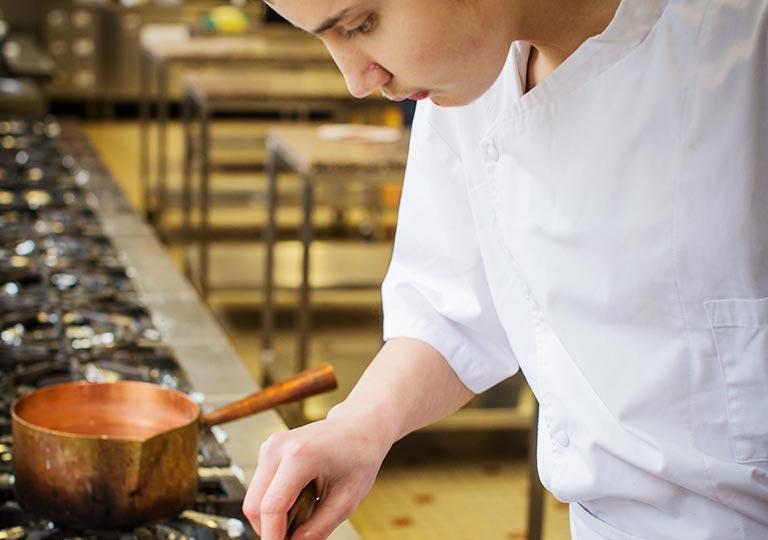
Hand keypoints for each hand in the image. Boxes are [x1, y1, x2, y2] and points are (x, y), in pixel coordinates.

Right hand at [243, 412, 392, 539]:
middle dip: (270, 529)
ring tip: (305, 513)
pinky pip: (260, 489)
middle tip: (297, 536)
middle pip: (254, 506)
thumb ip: (319, 528)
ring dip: (272, 517)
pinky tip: (299, 501)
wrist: (358, 427)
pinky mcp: (267, 451)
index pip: (272, 508)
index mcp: (300, 456)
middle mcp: (277, 447)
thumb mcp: (347, 499)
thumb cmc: (358, 456)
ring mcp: (269, 447)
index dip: (273, 537)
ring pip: (253, 499)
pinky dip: (273, 503)